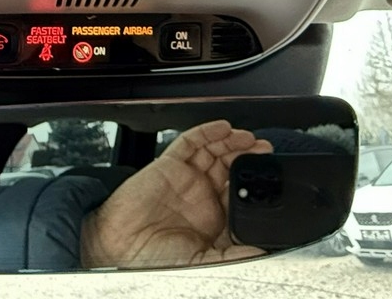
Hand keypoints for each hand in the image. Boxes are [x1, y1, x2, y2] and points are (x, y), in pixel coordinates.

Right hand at [80, 119, 273, 268]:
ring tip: (249, 138)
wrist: (118, 248)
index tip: (273, 176)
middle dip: (250, 156)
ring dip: (233, 142)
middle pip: (232, 167)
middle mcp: (202, 196)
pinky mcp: (169, 164)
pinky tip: (222, 128)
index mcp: (214, 220)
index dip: (257, 182)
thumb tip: (264, 252)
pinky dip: (207, 132)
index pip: (242, 193)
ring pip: (215, 152)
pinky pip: (190, 142)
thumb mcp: (203, 263)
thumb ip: (233, 255)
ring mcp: (186, 178)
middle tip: (265, 150)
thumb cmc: (153, 259)